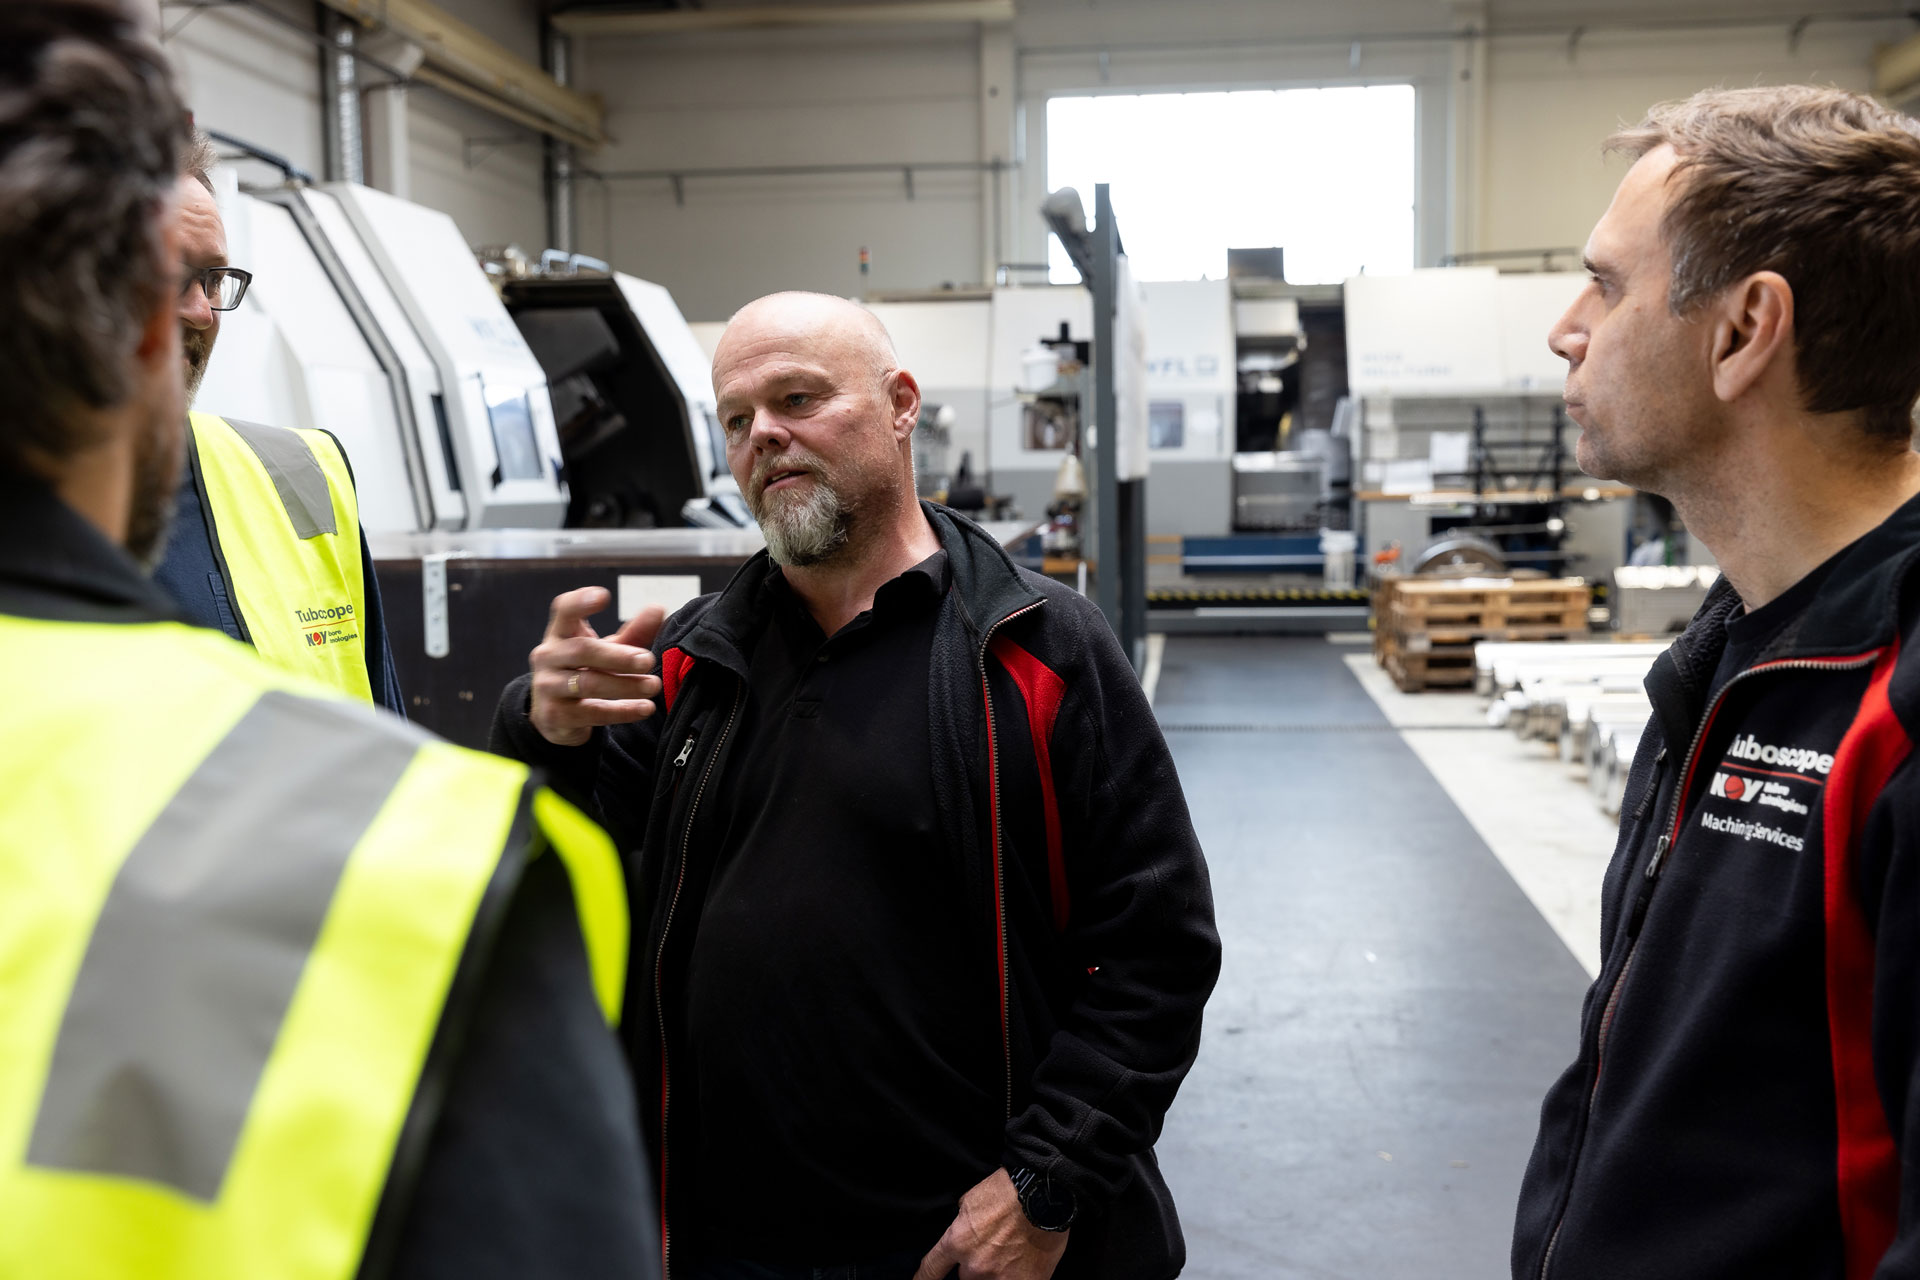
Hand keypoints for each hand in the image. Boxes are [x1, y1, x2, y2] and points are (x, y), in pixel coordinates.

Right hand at [527, 587, 666, 746]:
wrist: (555, 714)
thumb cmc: (585, 671)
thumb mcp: (608, 650)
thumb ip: (634, 633)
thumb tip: (658, 609)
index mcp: (561, 633)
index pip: (565, 611)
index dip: (581, 602)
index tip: (603, 596)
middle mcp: (549, 657)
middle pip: (581, 650)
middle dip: (618, 656)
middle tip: (648, 660)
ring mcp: (548, 686)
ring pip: (587, 683)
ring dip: (625, 685)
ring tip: (653, 686)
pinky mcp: (556, 715)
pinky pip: (591, 712)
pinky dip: (621, 711)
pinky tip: (644, 708)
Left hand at [914, 1169, 1067, 1279]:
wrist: (1045, 1193)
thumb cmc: (1010, 1190)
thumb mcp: (971, 1200)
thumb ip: (962, 1223)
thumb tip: (962, 1232)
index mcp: (957, 1242)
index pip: (930, 1270)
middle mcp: (975, 1266)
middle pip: (965, 1279)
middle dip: (974, 1268)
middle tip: (991, 1249)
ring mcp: (1001, 1279)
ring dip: (995, 1273)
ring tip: (1011, 1254)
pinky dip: (1018, 1276)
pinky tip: (1025, 1262)